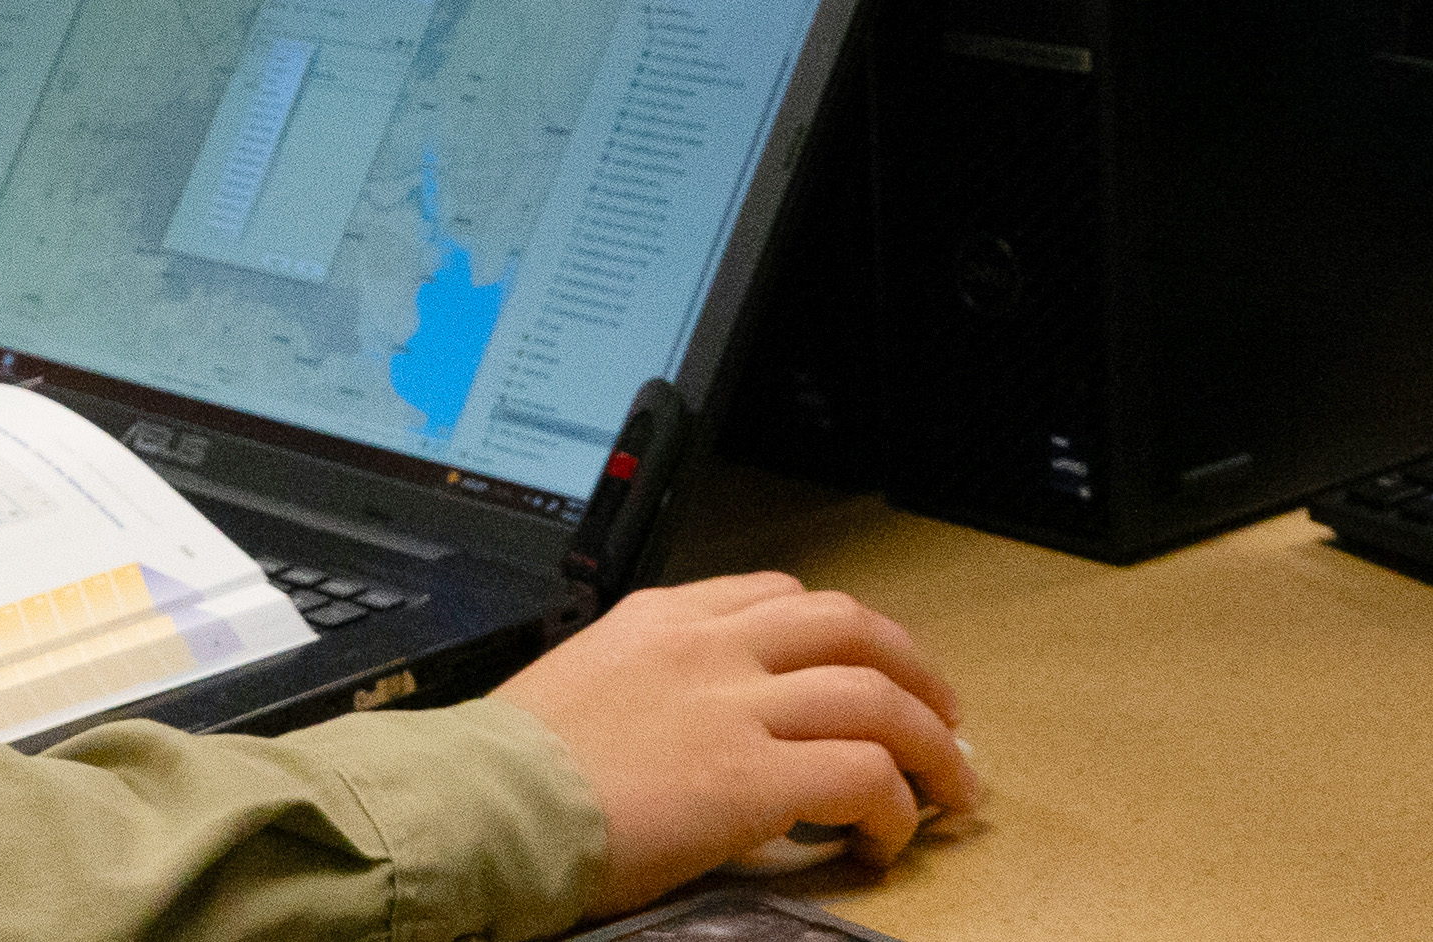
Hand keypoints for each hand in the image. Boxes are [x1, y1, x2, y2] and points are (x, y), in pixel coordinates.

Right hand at [493, 572, 980, 912]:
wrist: (483, 802)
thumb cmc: (513, 763)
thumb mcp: (583, 678)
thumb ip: (647, 677)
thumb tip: (688, 719)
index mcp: (661, 618)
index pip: (781, 596)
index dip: (848, 634)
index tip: (871, 668)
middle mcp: (707, 648)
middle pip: (851, 628)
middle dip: (915, 672)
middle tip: (942, 717)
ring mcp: (733, 708)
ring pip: (877, 697)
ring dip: (931, 746)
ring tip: (949, 789)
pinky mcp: (750, 780)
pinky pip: (862, 778)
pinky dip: (895, 808)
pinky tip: (887, 836)